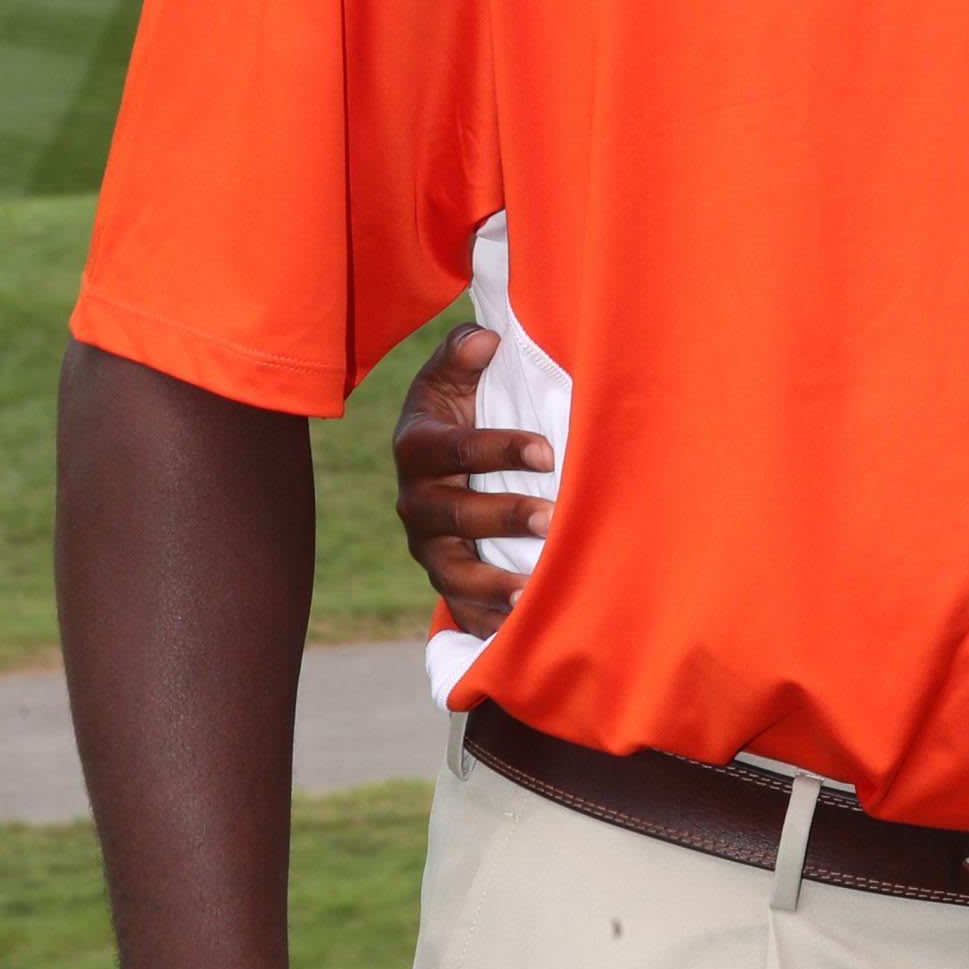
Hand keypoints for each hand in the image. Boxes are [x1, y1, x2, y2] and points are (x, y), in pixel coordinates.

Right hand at [391, 324, 550, 635]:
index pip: (455, 450)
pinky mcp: (441, 575)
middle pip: (455, 515)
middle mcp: (414, 501)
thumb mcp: (451, 373)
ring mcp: (425, 545)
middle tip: (554, 519)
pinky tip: (520, 630)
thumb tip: (486, 338)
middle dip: (505, 517)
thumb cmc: (455, 403)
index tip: (547, 452)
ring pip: (452, 570)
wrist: (436, 454)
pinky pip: (458, 605)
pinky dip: (485, 620)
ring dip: (495, 581)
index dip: (499, 450)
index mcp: (416, 446)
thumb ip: (463, 352)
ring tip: (538, 587)